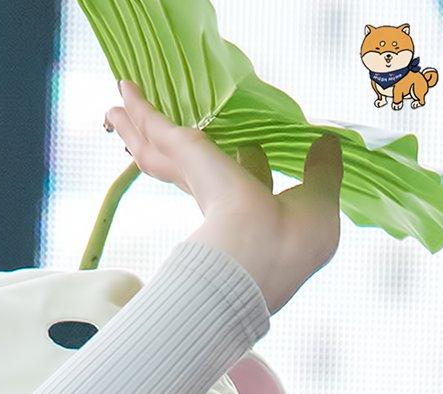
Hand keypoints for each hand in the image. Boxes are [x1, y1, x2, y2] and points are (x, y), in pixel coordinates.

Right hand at [104, 80, 342, 315]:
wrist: (259, 253)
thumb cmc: (293, 241)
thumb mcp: (320, 198)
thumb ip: (322, 171)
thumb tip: (327, 144)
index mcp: (248, 211)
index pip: (240, 180)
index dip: (245, 161)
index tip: (247, 147)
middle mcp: (213, 196)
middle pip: (181, 166)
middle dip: (166, 151)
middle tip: (146, 136)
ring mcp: (194, 176)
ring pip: (157, 149)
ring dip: (137, 127)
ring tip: (116, 112)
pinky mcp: (186, 154)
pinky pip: (156, 126)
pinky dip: (140, 109)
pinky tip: (124, 91)